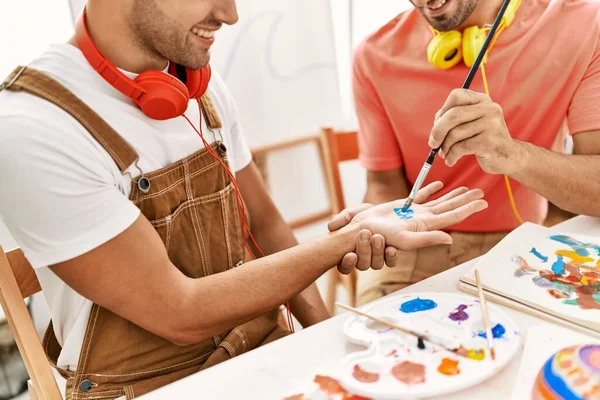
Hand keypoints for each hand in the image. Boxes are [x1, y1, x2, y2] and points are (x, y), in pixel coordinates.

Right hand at [350, 185, 486, 254]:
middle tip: (481, 193)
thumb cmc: (381, 237)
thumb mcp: (405, 239)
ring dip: (454, 195)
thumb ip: (428, 239)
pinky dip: (432, 189)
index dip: (469, 209)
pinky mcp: (405, 206)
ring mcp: (416, 213)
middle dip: (466, 200)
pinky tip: (440, 184)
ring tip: (468, 188)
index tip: (483, 203)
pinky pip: (422, 196)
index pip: (453, 217)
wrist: (363, 231)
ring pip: (440, 201)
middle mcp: (425, 220)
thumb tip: (450, 239)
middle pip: (450, 208)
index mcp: (427, 226)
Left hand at [428, 89, 522, 174]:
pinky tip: (451, 160)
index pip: (456, 96)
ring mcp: (492, 125)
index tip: (438, 124)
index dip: (442, 110)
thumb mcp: (471, 123)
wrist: (509, 157)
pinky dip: (451, 156)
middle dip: (437, 131)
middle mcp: (489, 109)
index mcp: (483, 100)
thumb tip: (436, 124)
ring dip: (444, 147)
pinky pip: (460, 148)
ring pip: (455, 134)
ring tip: (445, 154)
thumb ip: (454, 119)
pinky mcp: (490, 142)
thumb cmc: (483, 139)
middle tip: (433, 144)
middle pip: (452, 115)